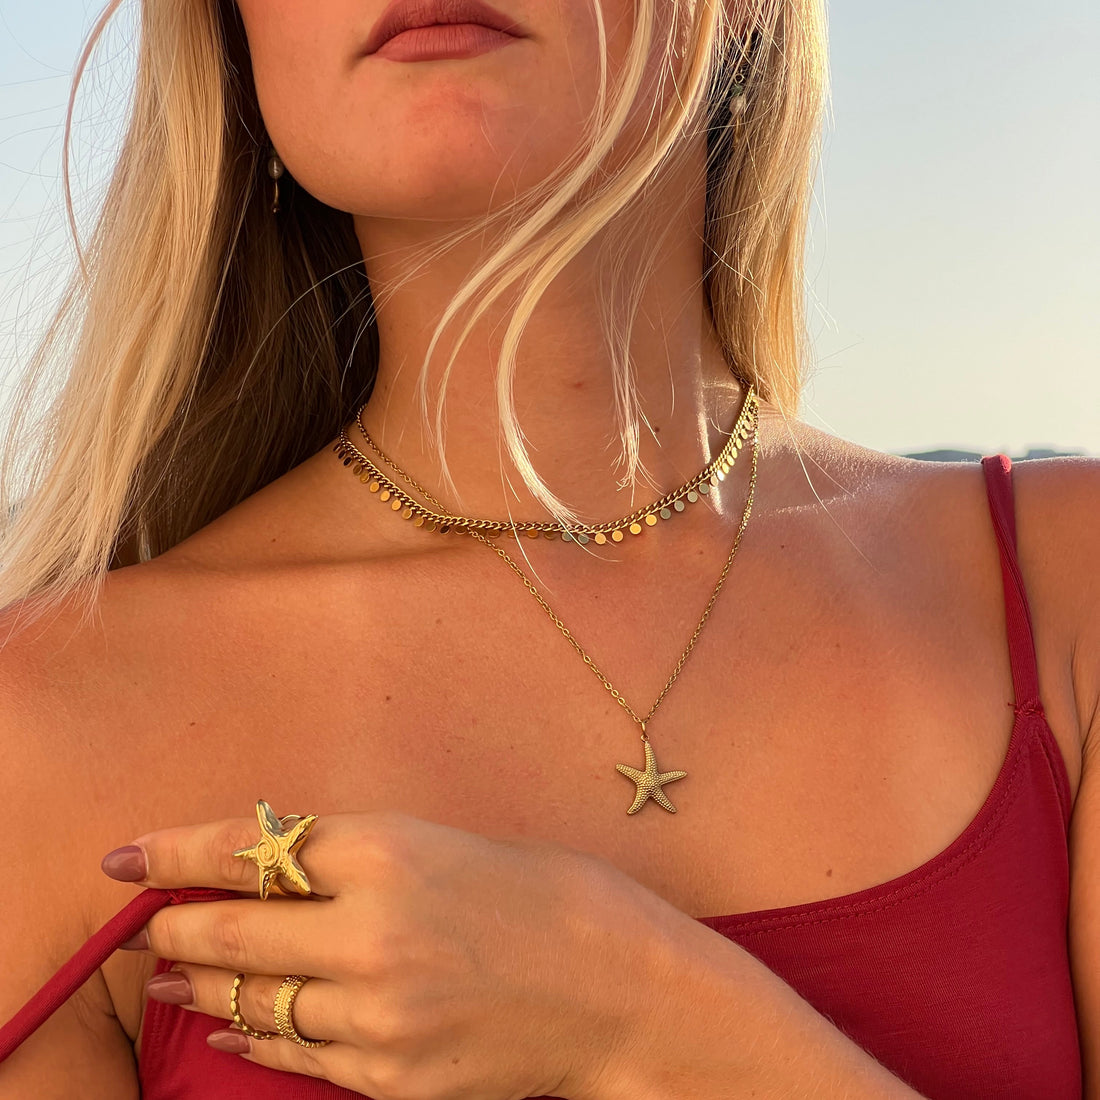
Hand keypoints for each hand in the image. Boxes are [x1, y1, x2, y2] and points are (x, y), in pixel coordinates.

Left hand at [102, 805, 664, 1098]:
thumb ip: (354, 855)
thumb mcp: (445, 843)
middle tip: (142, 919)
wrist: (620, 989)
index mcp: (391, 853)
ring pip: (251, 1000)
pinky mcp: (391, 1076)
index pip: (250, 849)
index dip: (176, 850)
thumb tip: (268, 864)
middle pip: (231, 930)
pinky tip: (230, 1024)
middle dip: (172, 923)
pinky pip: (295, 1055)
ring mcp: (379, 1014)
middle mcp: (373, 933)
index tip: (126, 854)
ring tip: (166, 972)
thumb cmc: (543, 895)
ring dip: (198, 984)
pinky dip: (253, 1034)